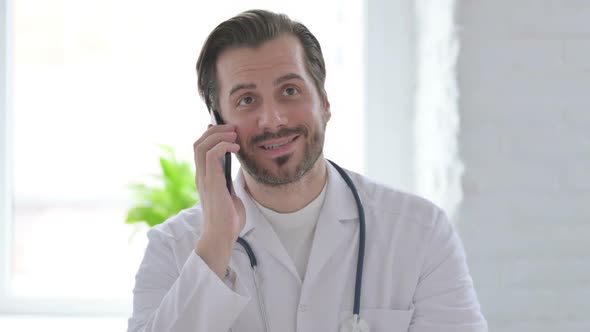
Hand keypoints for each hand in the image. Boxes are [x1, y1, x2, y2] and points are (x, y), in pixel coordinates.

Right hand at [193, 123, 244, 278]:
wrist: (222, 236)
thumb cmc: (228, 219)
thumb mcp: (229, 194)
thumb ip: (228, 181)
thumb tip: (234, 170)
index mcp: (204, 178)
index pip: (200, 149)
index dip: (210, 135)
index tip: (226, 129)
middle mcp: (201, 175)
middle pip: (199, 143)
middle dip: (215, 130)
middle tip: (232, 128)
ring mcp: (204, 178)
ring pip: (202, 145)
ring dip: (219, 135)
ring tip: (234, 134)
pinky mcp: (211, 182)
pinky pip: (212, 155)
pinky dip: (223, 146)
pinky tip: (236, 148)